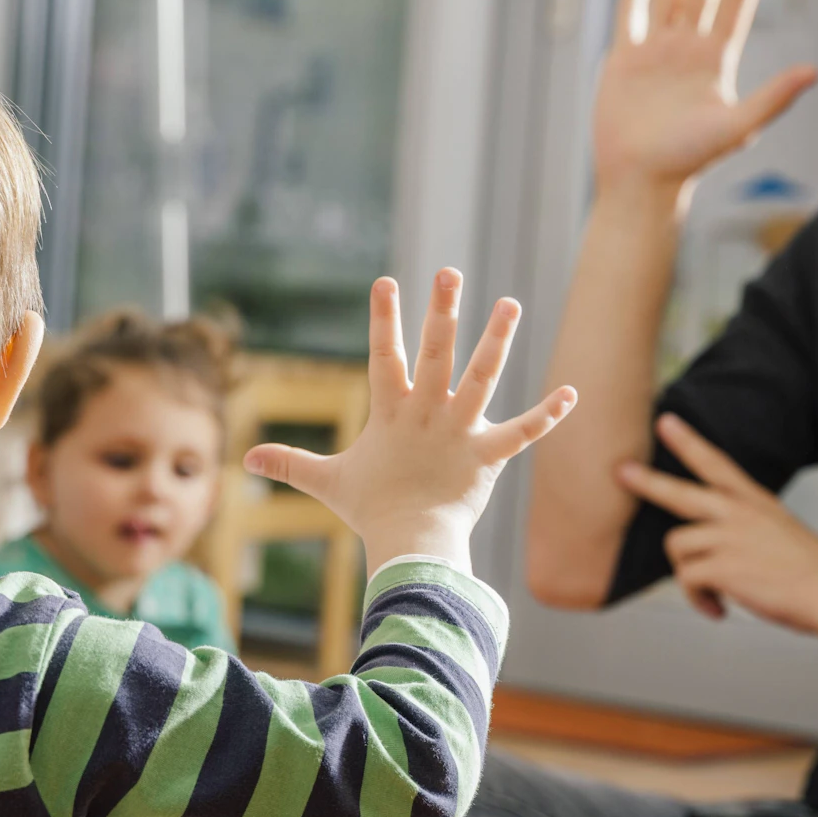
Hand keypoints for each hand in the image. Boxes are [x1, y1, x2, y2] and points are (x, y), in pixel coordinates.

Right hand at [245, 270, 576, 571]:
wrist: (410, 544)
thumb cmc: (372, 509)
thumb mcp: (328, 481)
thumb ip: (292, 463)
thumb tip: (246, 457)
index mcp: (392, 411)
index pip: (384, 355)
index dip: (383, 319)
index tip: (386, 281)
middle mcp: (427, 413)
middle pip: (435, 353)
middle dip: (441, 311)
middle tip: (449, 271)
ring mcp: (459, 432)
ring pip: (482, 378)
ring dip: (498, 340)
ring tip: (511, 303)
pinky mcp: (487, 457)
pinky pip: (522, 433)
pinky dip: (547, 416)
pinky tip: (571, 394)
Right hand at [595, 0, 817, 199]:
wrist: (641, 181)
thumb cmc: (690, 160)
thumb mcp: (738, 127)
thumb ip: (774, 96)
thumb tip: (814, 71)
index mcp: (718, 60)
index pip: (737, 2)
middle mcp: (689, 50)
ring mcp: (656, 52)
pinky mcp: (624, 61)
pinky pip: (631, 17)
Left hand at [616, 414, 817, 640]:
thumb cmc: (811, 572)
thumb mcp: (780, 533)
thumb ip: (745, 532)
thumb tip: (716, 550)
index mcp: (755, 503)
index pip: (717, 463)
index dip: (689, 442)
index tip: (666, 424)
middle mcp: (739, 514)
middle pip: (681, 493)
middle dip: (647, 482)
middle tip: (623, 472)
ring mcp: (729, 538)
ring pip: (678, 547)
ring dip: (690, 576)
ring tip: (713, 593)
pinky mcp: (722, 566)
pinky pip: (687, 580)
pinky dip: (698, 600)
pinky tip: (717, 608)